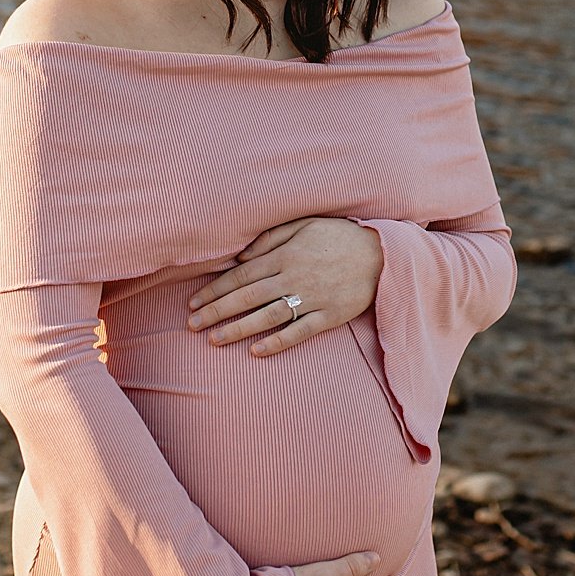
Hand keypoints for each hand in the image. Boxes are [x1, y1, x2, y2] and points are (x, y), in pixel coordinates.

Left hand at [185, 215, 382, 356]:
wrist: (383, 253)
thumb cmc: (339, 236)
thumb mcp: (305, 224)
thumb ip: (270, 238)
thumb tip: (240, 256)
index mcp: (285, 255)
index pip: (240, 275)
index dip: (214, 289)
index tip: (193, 302)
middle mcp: (293, 277)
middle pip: (247, 297)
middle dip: (215, 311)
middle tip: (191, 325)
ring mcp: (312, 298)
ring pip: (267, 316)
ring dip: (238, 329)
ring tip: (214, 339)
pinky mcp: (329, 315)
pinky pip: (299, 331)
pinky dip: (277, 342)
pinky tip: (256, 351)